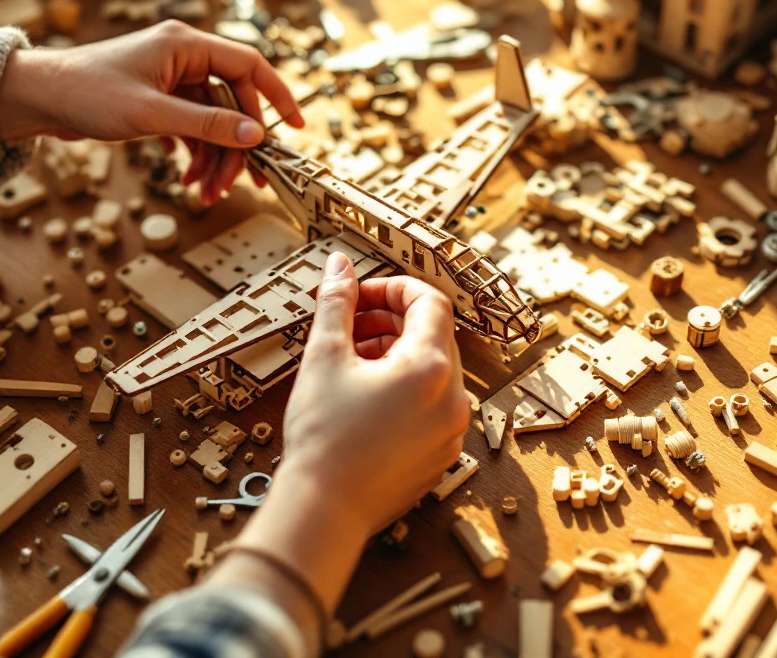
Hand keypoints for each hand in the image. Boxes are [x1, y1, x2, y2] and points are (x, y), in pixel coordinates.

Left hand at [0, 20, 304, 203]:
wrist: (37, 98)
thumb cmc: (88, 94)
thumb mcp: (152, 114)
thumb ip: (207, 125)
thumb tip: (256, 136)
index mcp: (187, 45)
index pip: (250, 65)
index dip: (278, 96)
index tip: (298, 127)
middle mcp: (184, 57)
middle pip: (232, 103)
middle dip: (235, 148)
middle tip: (237, 186)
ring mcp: (171, 79)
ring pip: (212, 122)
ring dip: (213, 160)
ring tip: (203, 193)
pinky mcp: (158, 99)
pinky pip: (192, 127)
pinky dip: (194, 155)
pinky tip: (186, 178)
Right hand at [195, 253, 468, 635]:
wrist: (323, 512)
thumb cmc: (323, 436)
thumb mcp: (324, 357)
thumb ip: (336, 303)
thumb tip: (339, 265)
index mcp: (432, 367)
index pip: (429, 301)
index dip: (392, 288)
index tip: (359, 294)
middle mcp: (454, 398)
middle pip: (432, 334)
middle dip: (390, 321)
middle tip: (348, 327)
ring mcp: (451, 430)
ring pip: (431, 370)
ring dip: (394, 354)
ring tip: (350, 363)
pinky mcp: (440, 454)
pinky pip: (431, 405)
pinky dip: (403, 388)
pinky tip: (363, 398)